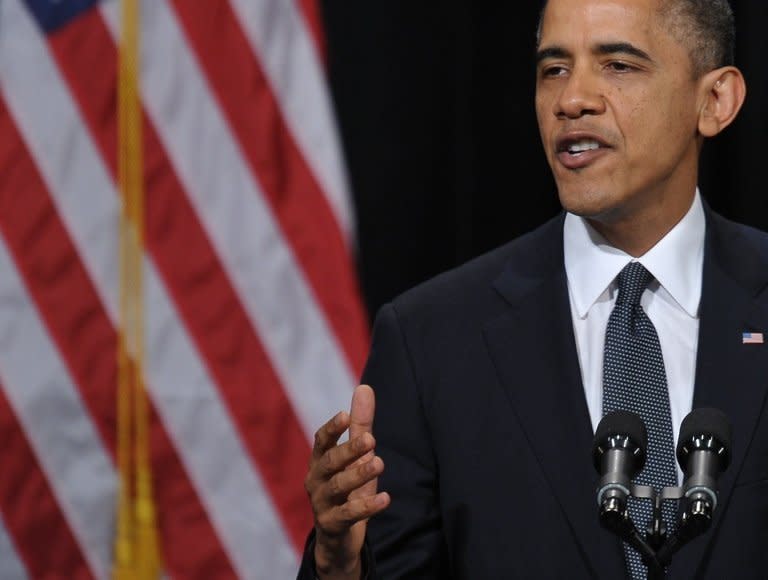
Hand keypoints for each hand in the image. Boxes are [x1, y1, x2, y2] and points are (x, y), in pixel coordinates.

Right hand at [305, 384, 390, 579]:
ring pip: (337, 487)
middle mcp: (315, 480)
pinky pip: (348, 515)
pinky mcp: (332, 526)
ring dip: (358, 475)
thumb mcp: (356, 457)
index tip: (346, 415)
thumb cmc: (347, 489)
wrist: (338, 538)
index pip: (321, 440)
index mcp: (320, 461)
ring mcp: (321, 504)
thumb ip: (361, 425)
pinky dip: (367, 507)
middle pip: (329, 462)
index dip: (332, 428)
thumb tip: (365, 387)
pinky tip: (386, 498)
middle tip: (371, 440)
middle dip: (349, 450)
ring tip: (380, 463)